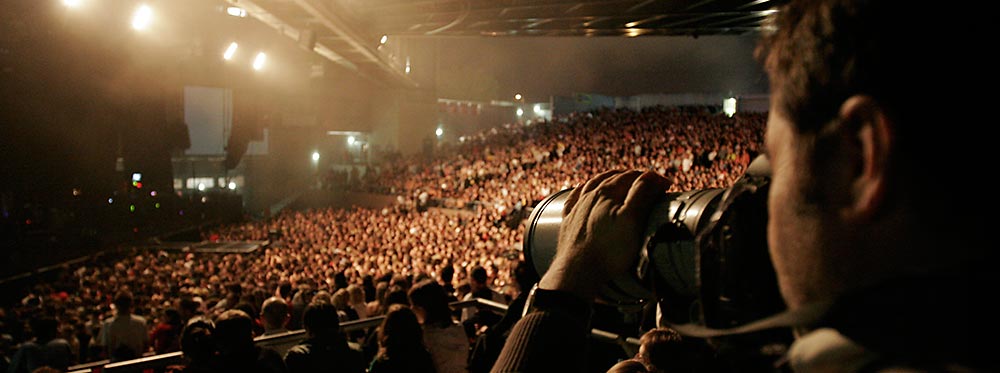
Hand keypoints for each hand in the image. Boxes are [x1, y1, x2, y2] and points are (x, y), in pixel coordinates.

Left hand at [538, 170, 669, 298]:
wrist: (578, 272)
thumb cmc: (608, 249)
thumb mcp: (632, 219)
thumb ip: (642, 194)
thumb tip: (652, 175)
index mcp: (606, 192)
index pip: (631, 177)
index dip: (650, 178)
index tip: (665, 185)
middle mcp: (589, 196)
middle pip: (612, 178)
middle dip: (632, 177)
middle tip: (647, 182)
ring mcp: (577, 208)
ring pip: (592, 185)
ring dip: (608, 179)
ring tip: (617, 178)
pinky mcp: (568, 222)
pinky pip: (573, 198)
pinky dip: (580, 190)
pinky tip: (581, 189)